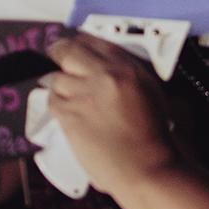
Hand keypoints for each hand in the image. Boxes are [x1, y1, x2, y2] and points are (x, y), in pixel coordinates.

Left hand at [44, 33, 182, 193]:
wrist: (147, 168)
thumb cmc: (156, 138)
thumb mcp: (152, 93)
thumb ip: (129, 76)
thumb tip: (107, 69)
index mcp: (129, 67)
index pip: (94, 41)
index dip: (81, 44)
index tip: (76, 48)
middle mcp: (104, 75)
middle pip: (68, 50)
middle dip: (60, 54)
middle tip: (59, 59)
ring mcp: (84, 94)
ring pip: (56, 77)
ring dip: (61, 85)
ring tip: (69, 95)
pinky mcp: (70, 115)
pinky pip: (52, 100)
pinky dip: (57, 104)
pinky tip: (68, 112)